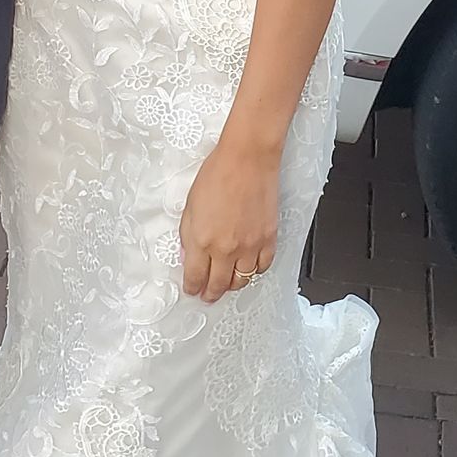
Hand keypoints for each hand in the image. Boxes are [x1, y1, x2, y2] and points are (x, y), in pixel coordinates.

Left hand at [179, 136, 279, 302]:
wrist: (247, 160)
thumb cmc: (217, 175)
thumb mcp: (190, 206)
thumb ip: (188, 236)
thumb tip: (188, 255)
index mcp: (202, 240)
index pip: (195, 277)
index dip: (192, 287)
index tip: (191, 289)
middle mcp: (226, 249)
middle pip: (218, 285)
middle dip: (210, 294)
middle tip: (207, 296)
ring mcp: (250, 246)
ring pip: (241, 281)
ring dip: (231, 285)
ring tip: (227, 284)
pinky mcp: (268, 239)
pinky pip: (262, 267)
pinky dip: (254, 272)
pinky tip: (248, 268)